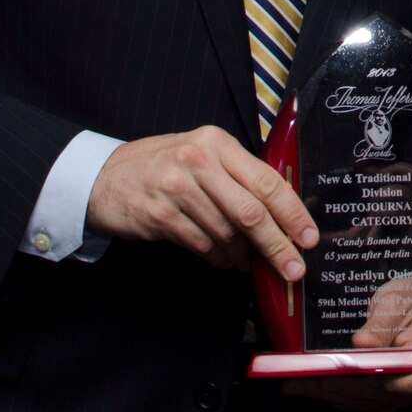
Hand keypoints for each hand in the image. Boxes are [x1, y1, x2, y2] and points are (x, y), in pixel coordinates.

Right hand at [87, 126, 317, 280]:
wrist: (103, 178)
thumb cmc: (161, 167)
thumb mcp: (201, 156)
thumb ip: (237, 176)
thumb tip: (282, 213)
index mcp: (217, 143)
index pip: (266, 180)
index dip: (293, 213)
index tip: (308, 237)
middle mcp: (199, 161)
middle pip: (251, 211)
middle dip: (277, 245)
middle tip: (293, 268)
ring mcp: (178, 188)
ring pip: (227, 233)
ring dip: (244, 255)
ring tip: (248, 262)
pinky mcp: (161, 216)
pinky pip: (203, 246)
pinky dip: (219, 258)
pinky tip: (225, 261)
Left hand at [280, 279, 411, 411]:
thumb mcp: (400, 301)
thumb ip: (382, 323)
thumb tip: (361, 342)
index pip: (381, 375)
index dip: (346, 378)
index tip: (318, 375)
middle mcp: (411, 382)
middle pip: (363, 391)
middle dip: (325, 387)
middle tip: (291, 381)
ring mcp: (398, 392)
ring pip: (355, 398)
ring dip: (322, 393)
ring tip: (292, 385)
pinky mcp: (386, 393)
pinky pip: (356, 398)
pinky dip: (331, 393)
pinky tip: (308, 388)